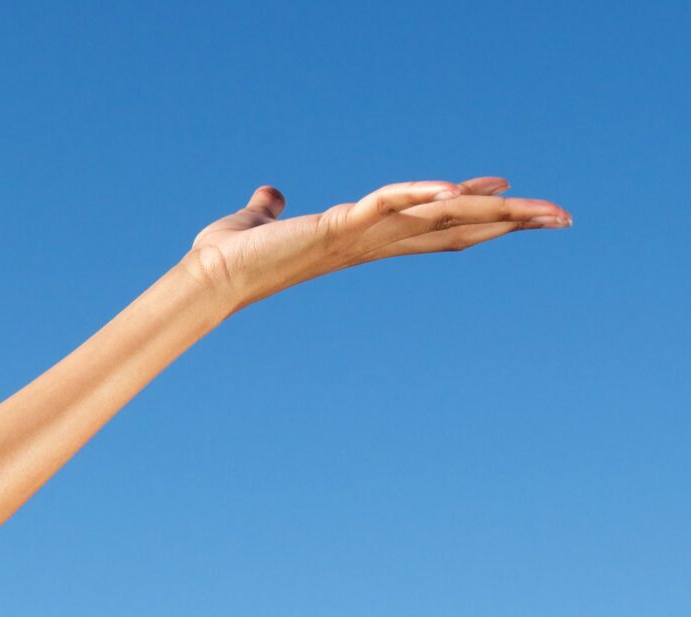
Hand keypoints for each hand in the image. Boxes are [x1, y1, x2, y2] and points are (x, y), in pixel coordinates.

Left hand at [184, 176, 570, 314]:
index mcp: (363, 238)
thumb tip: (270, 194)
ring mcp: (360, 236)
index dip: (474, 212)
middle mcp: (371, 241)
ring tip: (542, 207)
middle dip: (510, 220)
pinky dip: (418, 193)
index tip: (512, 197)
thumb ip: (271, 207)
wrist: (205, 276)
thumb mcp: (260, 221)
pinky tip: (451, 188)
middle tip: (564, 216)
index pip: (432, 226)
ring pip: (440, 218)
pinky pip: (388, 205)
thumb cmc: (229, 255)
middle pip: (456, 228)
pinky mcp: (337, 226)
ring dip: (490, 209)